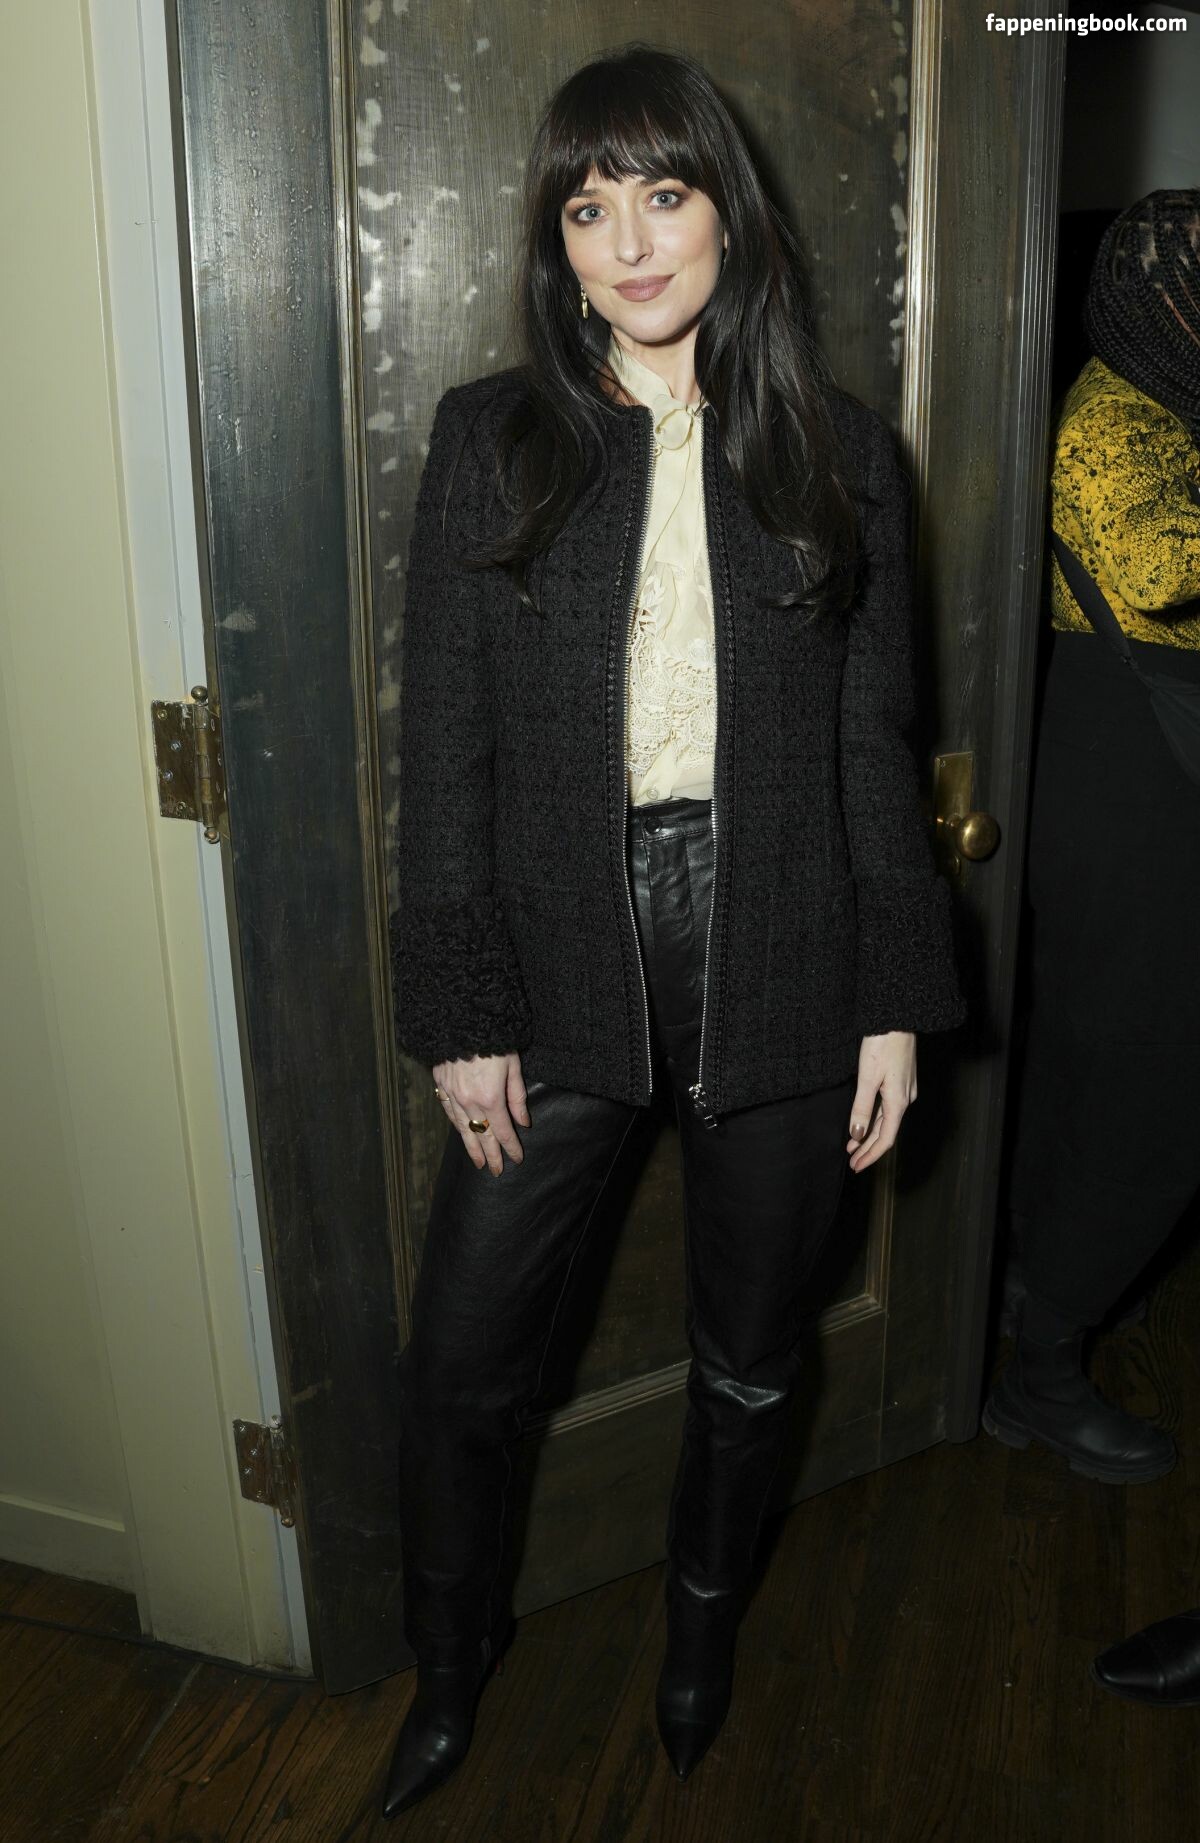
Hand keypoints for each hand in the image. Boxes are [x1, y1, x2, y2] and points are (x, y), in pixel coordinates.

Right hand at [432, 1051, 529, 1175]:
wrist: (460, 1019)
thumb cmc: (493, 1039)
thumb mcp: (513, 1065)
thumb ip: (517, 1096)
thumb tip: (523, 1121)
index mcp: (491, 1097)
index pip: (503, 1131)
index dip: (511, 1147)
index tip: (517, 1159)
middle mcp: (470, 1101)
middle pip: (483, 1136)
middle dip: (491, 1155)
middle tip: (496, 1171)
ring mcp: (453, 1095)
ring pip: (463, 1129)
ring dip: (472, 1147)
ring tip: (478, 1162)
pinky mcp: (441, 1085)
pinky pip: (449, 1113)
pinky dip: (457, 1126)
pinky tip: (461, 1133)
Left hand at [846, 1031, 916, 1172]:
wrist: (897, 1017)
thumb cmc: (882, 1044)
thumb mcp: (867, 1077)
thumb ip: (861, 1107)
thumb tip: (857, 1134)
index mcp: (898, 1101)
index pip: (885, 1139)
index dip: (870, 1155)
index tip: (856, 1166)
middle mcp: (905, 1098)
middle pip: (885, 1131)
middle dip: (868, 1148)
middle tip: (852, 1162)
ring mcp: (904, 1089)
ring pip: (886, 1120)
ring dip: (869, 1134)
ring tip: (853, 1146)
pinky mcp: (901, 1080)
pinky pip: (888, 1107)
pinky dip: (874, 1119)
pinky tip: (864, 1122)